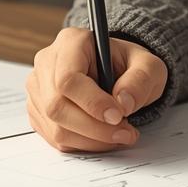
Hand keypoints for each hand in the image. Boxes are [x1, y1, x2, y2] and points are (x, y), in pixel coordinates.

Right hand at [26, 27, 167, 152]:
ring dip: (91, 140)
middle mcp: (47, 63)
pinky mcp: (39, 111)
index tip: (118, 116)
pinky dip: (83, 144)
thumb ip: (140, 80)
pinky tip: (103, 136)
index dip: (92, 103)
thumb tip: (122, 102)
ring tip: (119, 134)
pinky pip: (55, 137)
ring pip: (56, 127)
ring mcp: (39, 88)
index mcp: (71, 42)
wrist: (118, 73)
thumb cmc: (129, 65)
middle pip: (57, 106)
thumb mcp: (148, 66)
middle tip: (125, 132)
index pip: (68, 78)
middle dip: (95, 128)